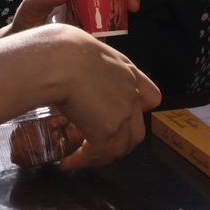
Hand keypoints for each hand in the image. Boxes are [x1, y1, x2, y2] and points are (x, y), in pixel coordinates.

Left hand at [0, 0, 141, 40]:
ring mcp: (90, 16)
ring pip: (114, 4)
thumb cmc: (26, 26)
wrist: (25, 55)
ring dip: (126, 2)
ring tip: (132, 7)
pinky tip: (125, 24)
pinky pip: (112, 25)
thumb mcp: (31, 9)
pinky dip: (122, 23)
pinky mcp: (94, 34)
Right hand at [45, 29, 160, 170]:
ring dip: (102, 156)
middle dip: (118, 143)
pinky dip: (82, 161)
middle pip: (136, 131)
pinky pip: (95, 153)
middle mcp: (129, 94)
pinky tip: (68, 162)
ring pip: (119, 147)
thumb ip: (86, 61)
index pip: (151, 97)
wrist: (58, 60)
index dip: (139, 110)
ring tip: (83, 158)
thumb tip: (67, 65)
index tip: (123, 115)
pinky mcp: (105, 131)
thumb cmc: (61, 47)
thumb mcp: (82, 46)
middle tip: (98, 145)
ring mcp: (121, 115)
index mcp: (126, 71)